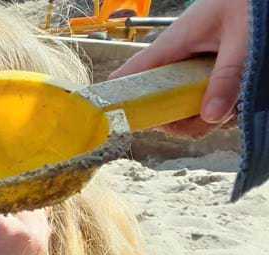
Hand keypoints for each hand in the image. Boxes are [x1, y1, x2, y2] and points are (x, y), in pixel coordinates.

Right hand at [113, 0, 247, 134]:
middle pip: (157, 107)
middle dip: (181, 121)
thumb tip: (210, 117)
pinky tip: (239, 101)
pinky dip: (220, 110)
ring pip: (182, 110)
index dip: (122, 104)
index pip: (127, 78)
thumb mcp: (243, 38)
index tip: (137, 124)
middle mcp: (176, 61)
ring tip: (234, 105)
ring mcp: (191, 70)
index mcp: (171, 45)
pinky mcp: (207, 74)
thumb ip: (228, 76)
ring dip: (205, 117)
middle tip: (213, 115)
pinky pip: (203, 103)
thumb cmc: (249, 2)